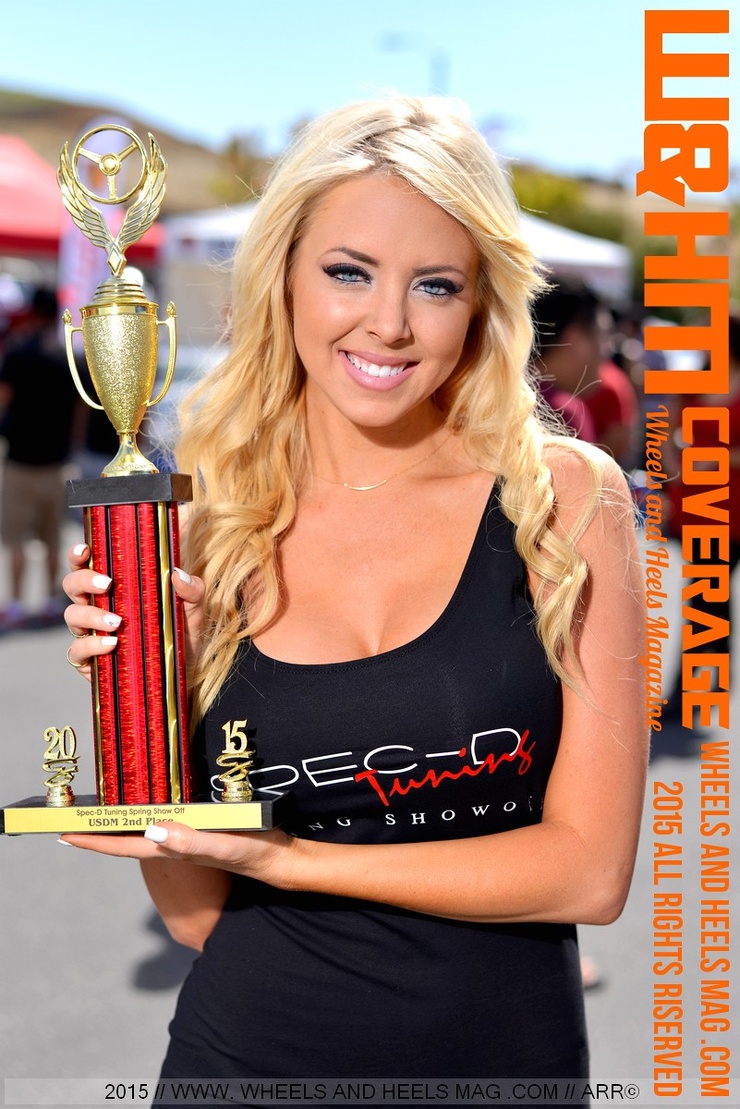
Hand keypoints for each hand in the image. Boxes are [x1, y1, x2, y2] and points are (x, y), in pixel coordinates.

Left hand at [60, 823, 299, 889]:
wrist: (280, 860)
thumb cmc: (253, 852)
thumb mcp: (222, 844)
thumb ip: (190, 841)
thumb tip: (150, 831)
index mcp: (172, 847)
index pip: (123, 845)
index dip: (92, 841)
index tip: (63, 834)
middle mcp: (173, 844)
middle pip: (127, 839)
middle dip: (99, 831)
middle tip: (72, 818)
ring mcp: (185, 840)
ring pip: (143, 831)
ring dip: (120, 823)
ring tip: (99, 811)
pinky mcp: (199, 831)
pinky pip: (164, 823)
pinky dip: (147, 816)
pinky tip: (149, 807)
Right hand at [62, 542, 205, 674]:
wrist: (184, 673)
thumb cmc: (182, 634)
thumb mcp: (194, 611)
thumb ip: (192, 591)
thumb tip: (178, 574)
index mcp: (115, 588)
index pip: (88, 565)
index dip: (79, 555)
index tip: (86, 550)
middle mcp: (97, 607)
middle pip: (72, 585)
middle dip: (83, 580)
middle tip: (108, 585)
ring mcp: (90, 634)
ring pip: (72, 616)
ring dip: (90, 615)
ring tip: (117, 621)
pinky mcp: (90, 661)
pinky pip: (77, 651)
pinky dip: (91, 645)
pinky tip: (112, 644)